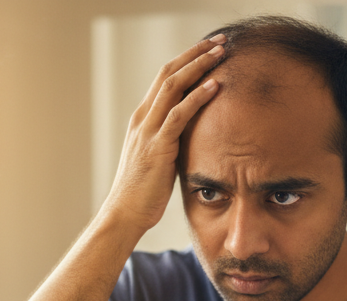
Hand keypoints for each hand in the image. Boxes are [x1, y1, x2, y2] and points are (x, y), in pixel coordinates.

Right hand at [100, 35, 224, 231]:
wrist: (125, 214)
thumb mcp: (157, 159)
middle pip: (168, 73)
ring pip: (173, 86)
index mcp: (142, 120)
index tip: (208, 49)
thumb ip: (170, 142)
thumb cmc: (143, 192)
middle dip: (195, 54)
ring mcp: (148, 131)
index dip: (186, 60)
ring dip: (199, 66)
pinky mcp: (157, 147)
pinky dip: (198, 97)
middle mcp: (142, 119)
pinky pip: (178, 115)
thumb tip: (192, 138)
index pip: (164, 78)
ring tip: (221, 53)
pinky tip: (215, 85)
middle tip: (220, 41)